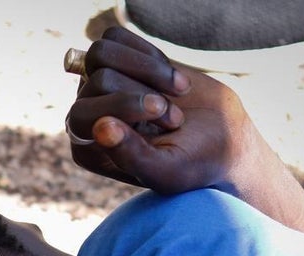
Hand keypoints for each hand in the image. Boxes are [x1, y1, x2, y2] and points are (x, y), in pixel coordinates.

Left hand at [66, 26, 256, 195]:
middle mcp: (87, 116)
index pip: (81, 114)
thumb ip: (131, 156)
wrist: (222, 138)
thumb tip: (100, 127)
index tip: (164, 114)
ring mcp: (100, 87)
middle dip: (143, 93)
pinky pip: (116, 37)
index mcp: (87, 148)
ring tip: (177, 92)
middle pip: (98, 80)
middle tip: (176, 117)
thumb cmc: (191, 163)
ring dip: (148, 68)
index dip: (123, 106)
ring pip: (101, 53)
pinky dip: (149, 52)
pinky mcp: (119, 64)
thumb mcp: (166, 171)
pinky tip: (170, 77)